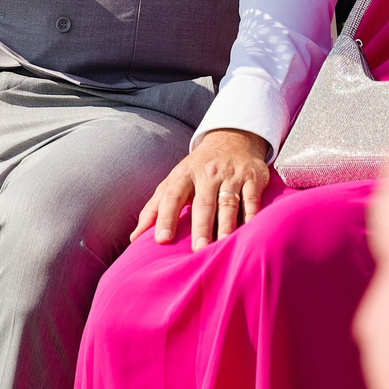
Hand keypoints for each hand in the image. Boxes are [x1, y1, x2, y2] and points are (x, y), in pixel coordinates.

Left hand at [132, 129, 273, 249]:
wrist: (233, 138)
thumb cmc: (198, 169)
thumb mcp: (174, 180)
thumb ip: (154, 208)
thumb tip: (134, 237)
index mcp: (184, 175)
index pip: (172, 196)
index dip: (165, 217)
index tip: (161, 240)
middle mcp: (208, 174)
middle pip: (203, 203)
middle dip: (201, 226)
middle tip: (198, 249)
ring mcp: (232, 175)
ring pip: (228, 202)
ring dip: (226, 224)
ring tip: (223, 244)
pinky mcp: (253, 178)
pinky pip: (253, 198)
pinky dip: (253, 214)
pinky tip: (251, 230)